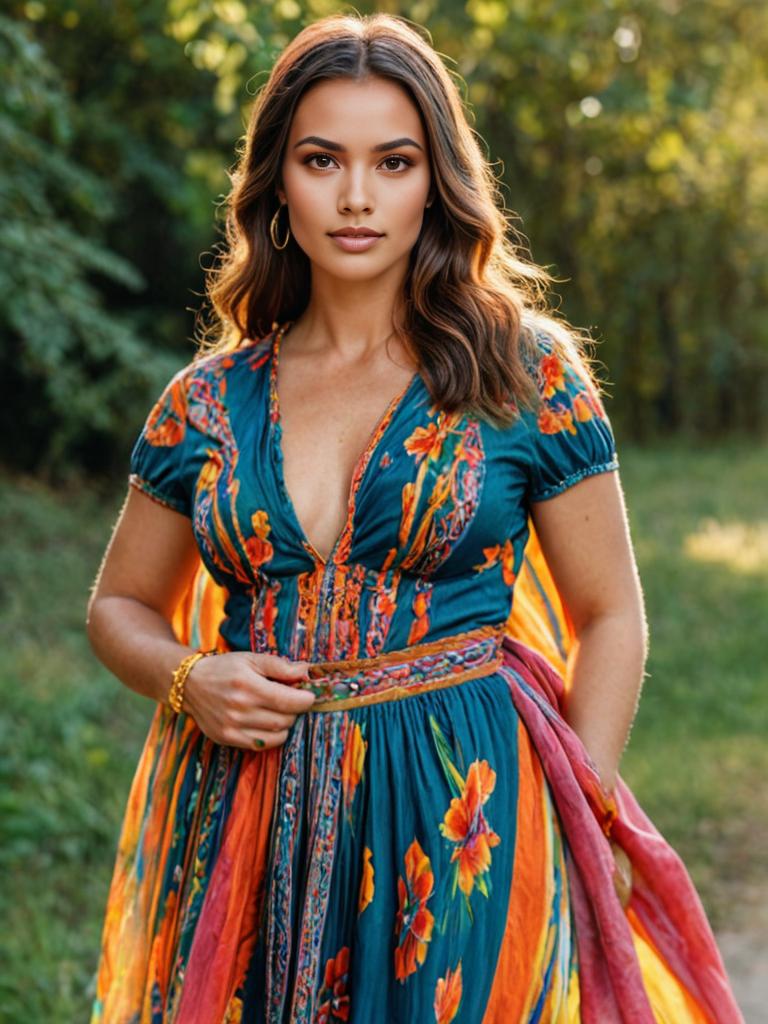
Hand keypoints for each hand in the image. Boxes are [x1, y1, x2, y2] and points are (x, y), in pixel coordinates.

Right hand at [182, 651, 315, 749]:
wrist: (190, 684)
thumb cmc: (225, 668)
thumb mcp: (251, 659)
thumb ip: (280, 666)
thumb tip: (306, 671)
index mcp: (247, 685)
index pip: (288, 701)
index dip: (305, 700)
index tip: (309, 696)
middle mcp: (239, 709)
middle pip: (284, 720)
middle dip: (295, 711)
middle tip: (292, 701)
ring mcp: (231, 727)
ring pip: (275, 736)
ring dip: (285, 725)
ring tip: (279, 711)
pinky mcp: (226, 738)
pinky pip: (260, 745)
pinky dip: (271, 737)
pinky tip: (268, 723)